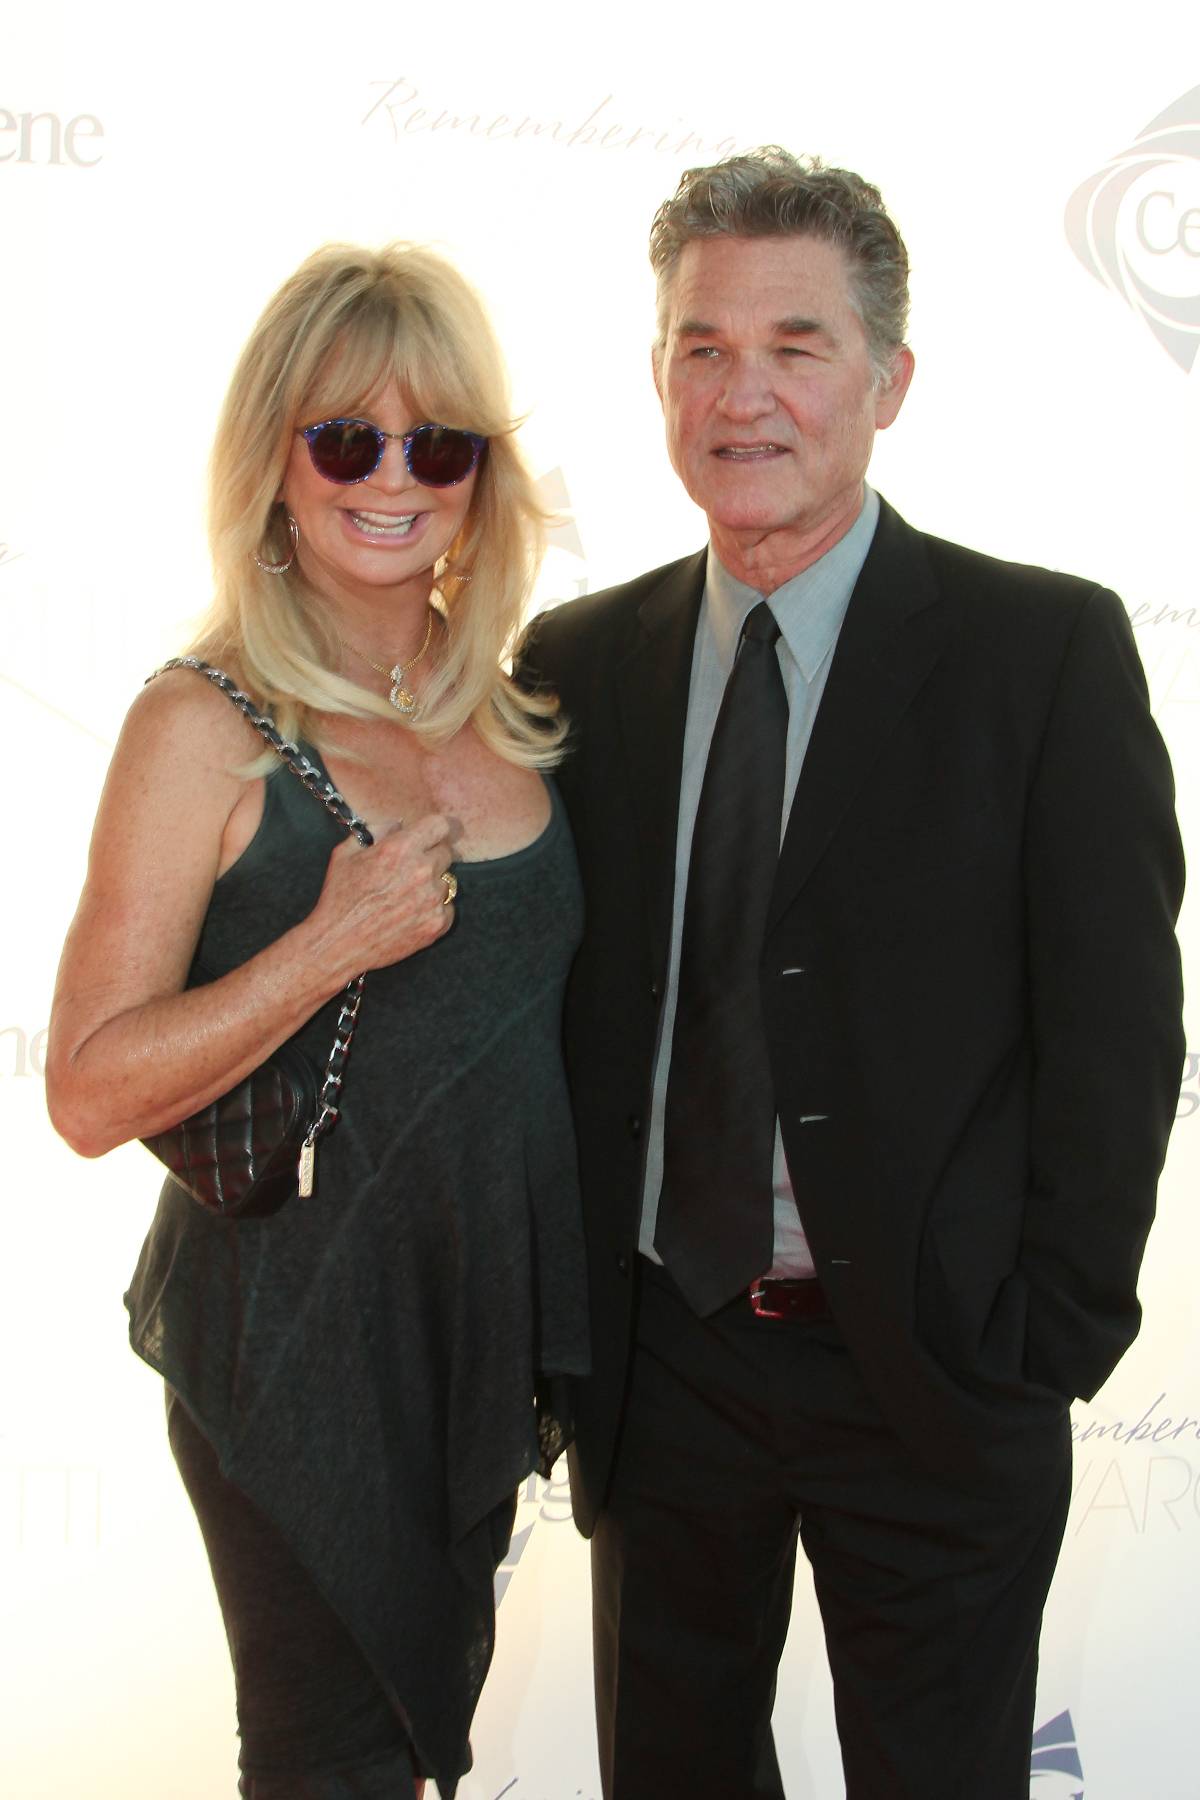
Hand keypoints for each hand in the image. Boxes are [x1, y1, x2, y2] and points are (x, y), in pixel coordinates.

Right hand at [307, 813, 456, 977]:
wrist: (338, 942)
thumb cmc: (339, 898)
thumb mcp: (346, 853)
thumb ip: (375, 831)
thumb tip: (397, 825)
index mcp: (401, 848)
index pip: (440, 825)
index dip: (432, 830)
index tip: (428, 837)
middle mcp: (422, 871)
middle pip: (445, 853)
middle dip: (429, 858)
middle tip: (407, 872)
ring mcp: (432, 899)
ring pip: (446, 881)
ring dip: (431, 885)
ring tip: (405, 897)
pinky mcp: (437, 924)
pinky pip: (447, 908)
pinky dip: (434, 910)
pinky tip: (410, 914)